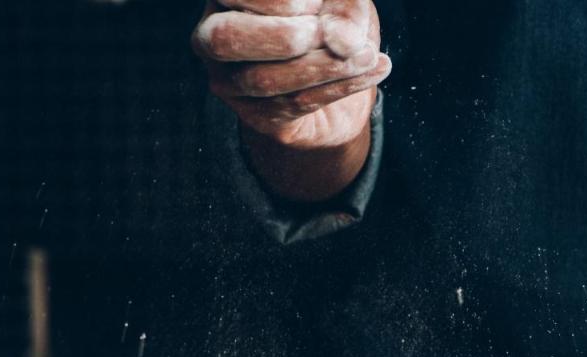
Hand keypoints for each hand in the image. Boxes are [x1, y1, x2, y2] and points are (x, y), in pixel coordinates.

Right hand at [192, 0, 390, 148]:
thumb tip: (341, 41)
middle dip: (284, 37)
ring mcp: (230, 80)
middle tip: (331, 34)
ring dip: (325, 67)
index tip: (318, 3)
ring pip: (265, 80)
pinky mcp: (258, 115)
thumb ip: (341, 7)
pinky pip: (296, 104)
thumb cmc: (330, 15)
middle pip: (226, 39)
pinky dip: (342, 87)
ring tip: (368, 55)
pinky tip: (375, 69)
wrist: (339, 65)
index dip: (276, 1)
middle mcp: (211, 36)